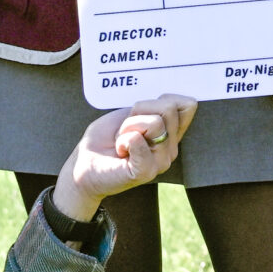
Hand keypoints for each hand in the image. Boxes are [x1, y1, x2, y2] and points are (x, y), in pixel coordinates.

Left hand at [55, 96, 196, 221]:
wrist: (85, 164)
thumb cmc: (106, 138)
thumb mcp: (132, 113)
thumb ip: (155, 107)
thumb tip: (171, 101)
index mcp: (171, 133)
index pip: (187, 105)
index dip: (161, 100)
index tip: (140, 113)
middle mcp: (170, 148)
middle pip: (169, 108)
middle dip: (140, 111)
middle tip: (127, 129)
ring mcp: (160, 161)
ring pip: (154, 123)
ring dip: (128, 126)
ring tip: (122, 141)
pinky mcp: (145, 171)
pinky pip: (139, 141)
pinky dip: (124, 140)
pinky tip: (120, 150)